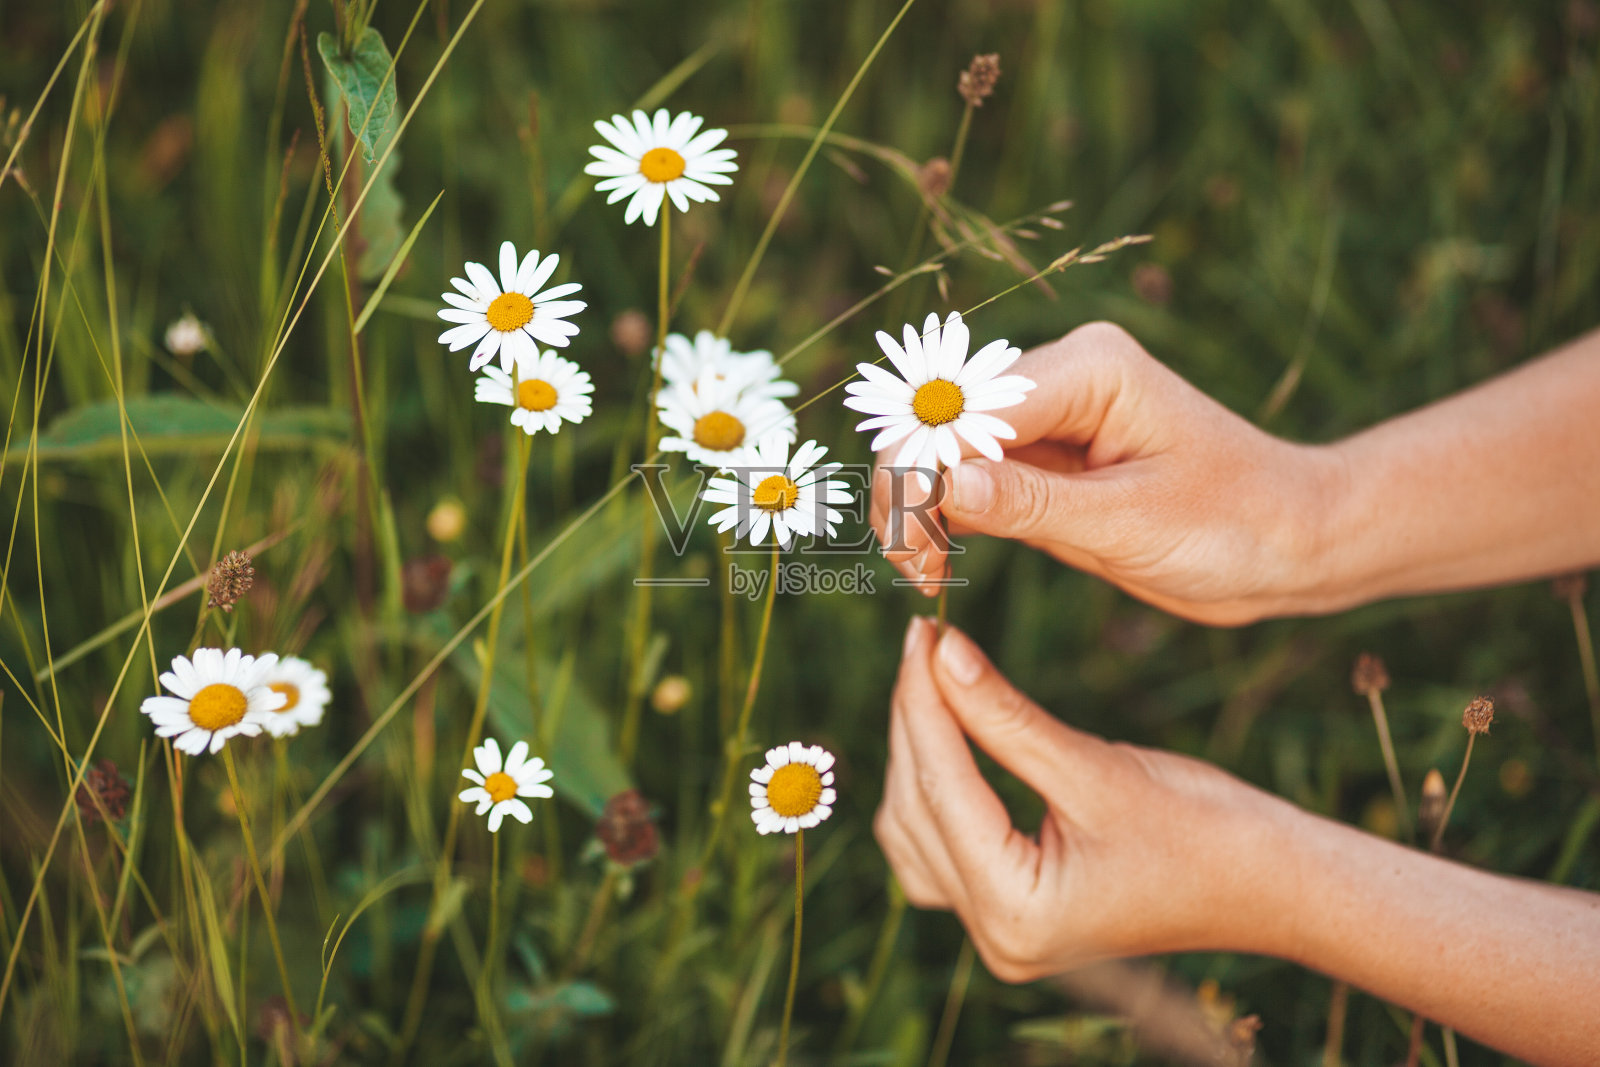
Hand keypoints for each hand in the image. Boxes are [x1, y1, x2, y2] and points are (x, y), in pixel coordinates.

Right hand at [869, 322, 1344, 625]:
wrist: (1291, 545)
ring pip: (942, 454)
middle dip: (911, 489)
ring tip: (922, 572)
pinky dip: (940, 520)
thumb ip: (1033, 504)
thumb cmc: (1237, 525)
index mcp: (1089, 369)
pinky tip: (936, 562)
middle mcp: (1059, 380)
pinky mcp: (1042, 466)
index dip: (925, 472)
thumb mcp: (1133, 523)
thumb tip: (942, 487)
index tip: (914, 547)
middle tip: (913, 567)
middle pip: (940, 422)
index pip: (970, 410)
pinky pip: (966, 484)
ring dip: (917, 509)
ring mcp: (1046, 422)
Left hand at [874, 617, 1287, 979]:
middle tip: (928, 640)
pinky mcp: (1008, 912)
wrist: (1272, 885)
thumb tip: (943, 653)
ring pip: (914, 829)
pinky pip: (937, 848)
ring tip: (933, 677)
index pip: (942, 789)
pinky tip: (945, 735)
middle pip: (918, 809)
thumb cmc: (1204, 830)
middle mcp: (995, 937)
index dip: (922, 702)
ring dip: (918, 754)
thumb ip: (1006, 715)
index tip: (923, 632)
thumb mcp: (1097, 767)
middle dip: (917, 721)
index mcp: (1016, 913)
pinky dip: (934, 790)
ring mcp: (998, 933)